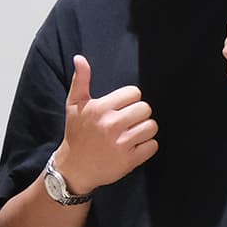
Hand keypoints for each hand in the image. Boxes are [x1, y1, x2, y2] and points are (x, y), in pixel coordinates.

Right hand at [54, 55, 156, 193]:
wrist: (74, 168)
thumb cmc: (76, 133)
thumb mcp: (74, 105)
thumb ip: (80, 80)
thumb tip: (80, 58)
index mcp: (100, 108)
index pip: (134, 93)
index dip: (130, 100)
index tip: (121, 108)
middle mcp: (110, 125)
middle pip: (145, 109)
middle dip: (139, 115)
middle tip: (128, 122)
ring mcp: (120, 144)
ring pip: (151, 127)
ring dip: (145, 130)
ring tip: (132, 134)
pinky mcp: (128, 160)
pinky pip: (152, 146)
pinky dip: (147, 146)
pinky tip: (134, 147)